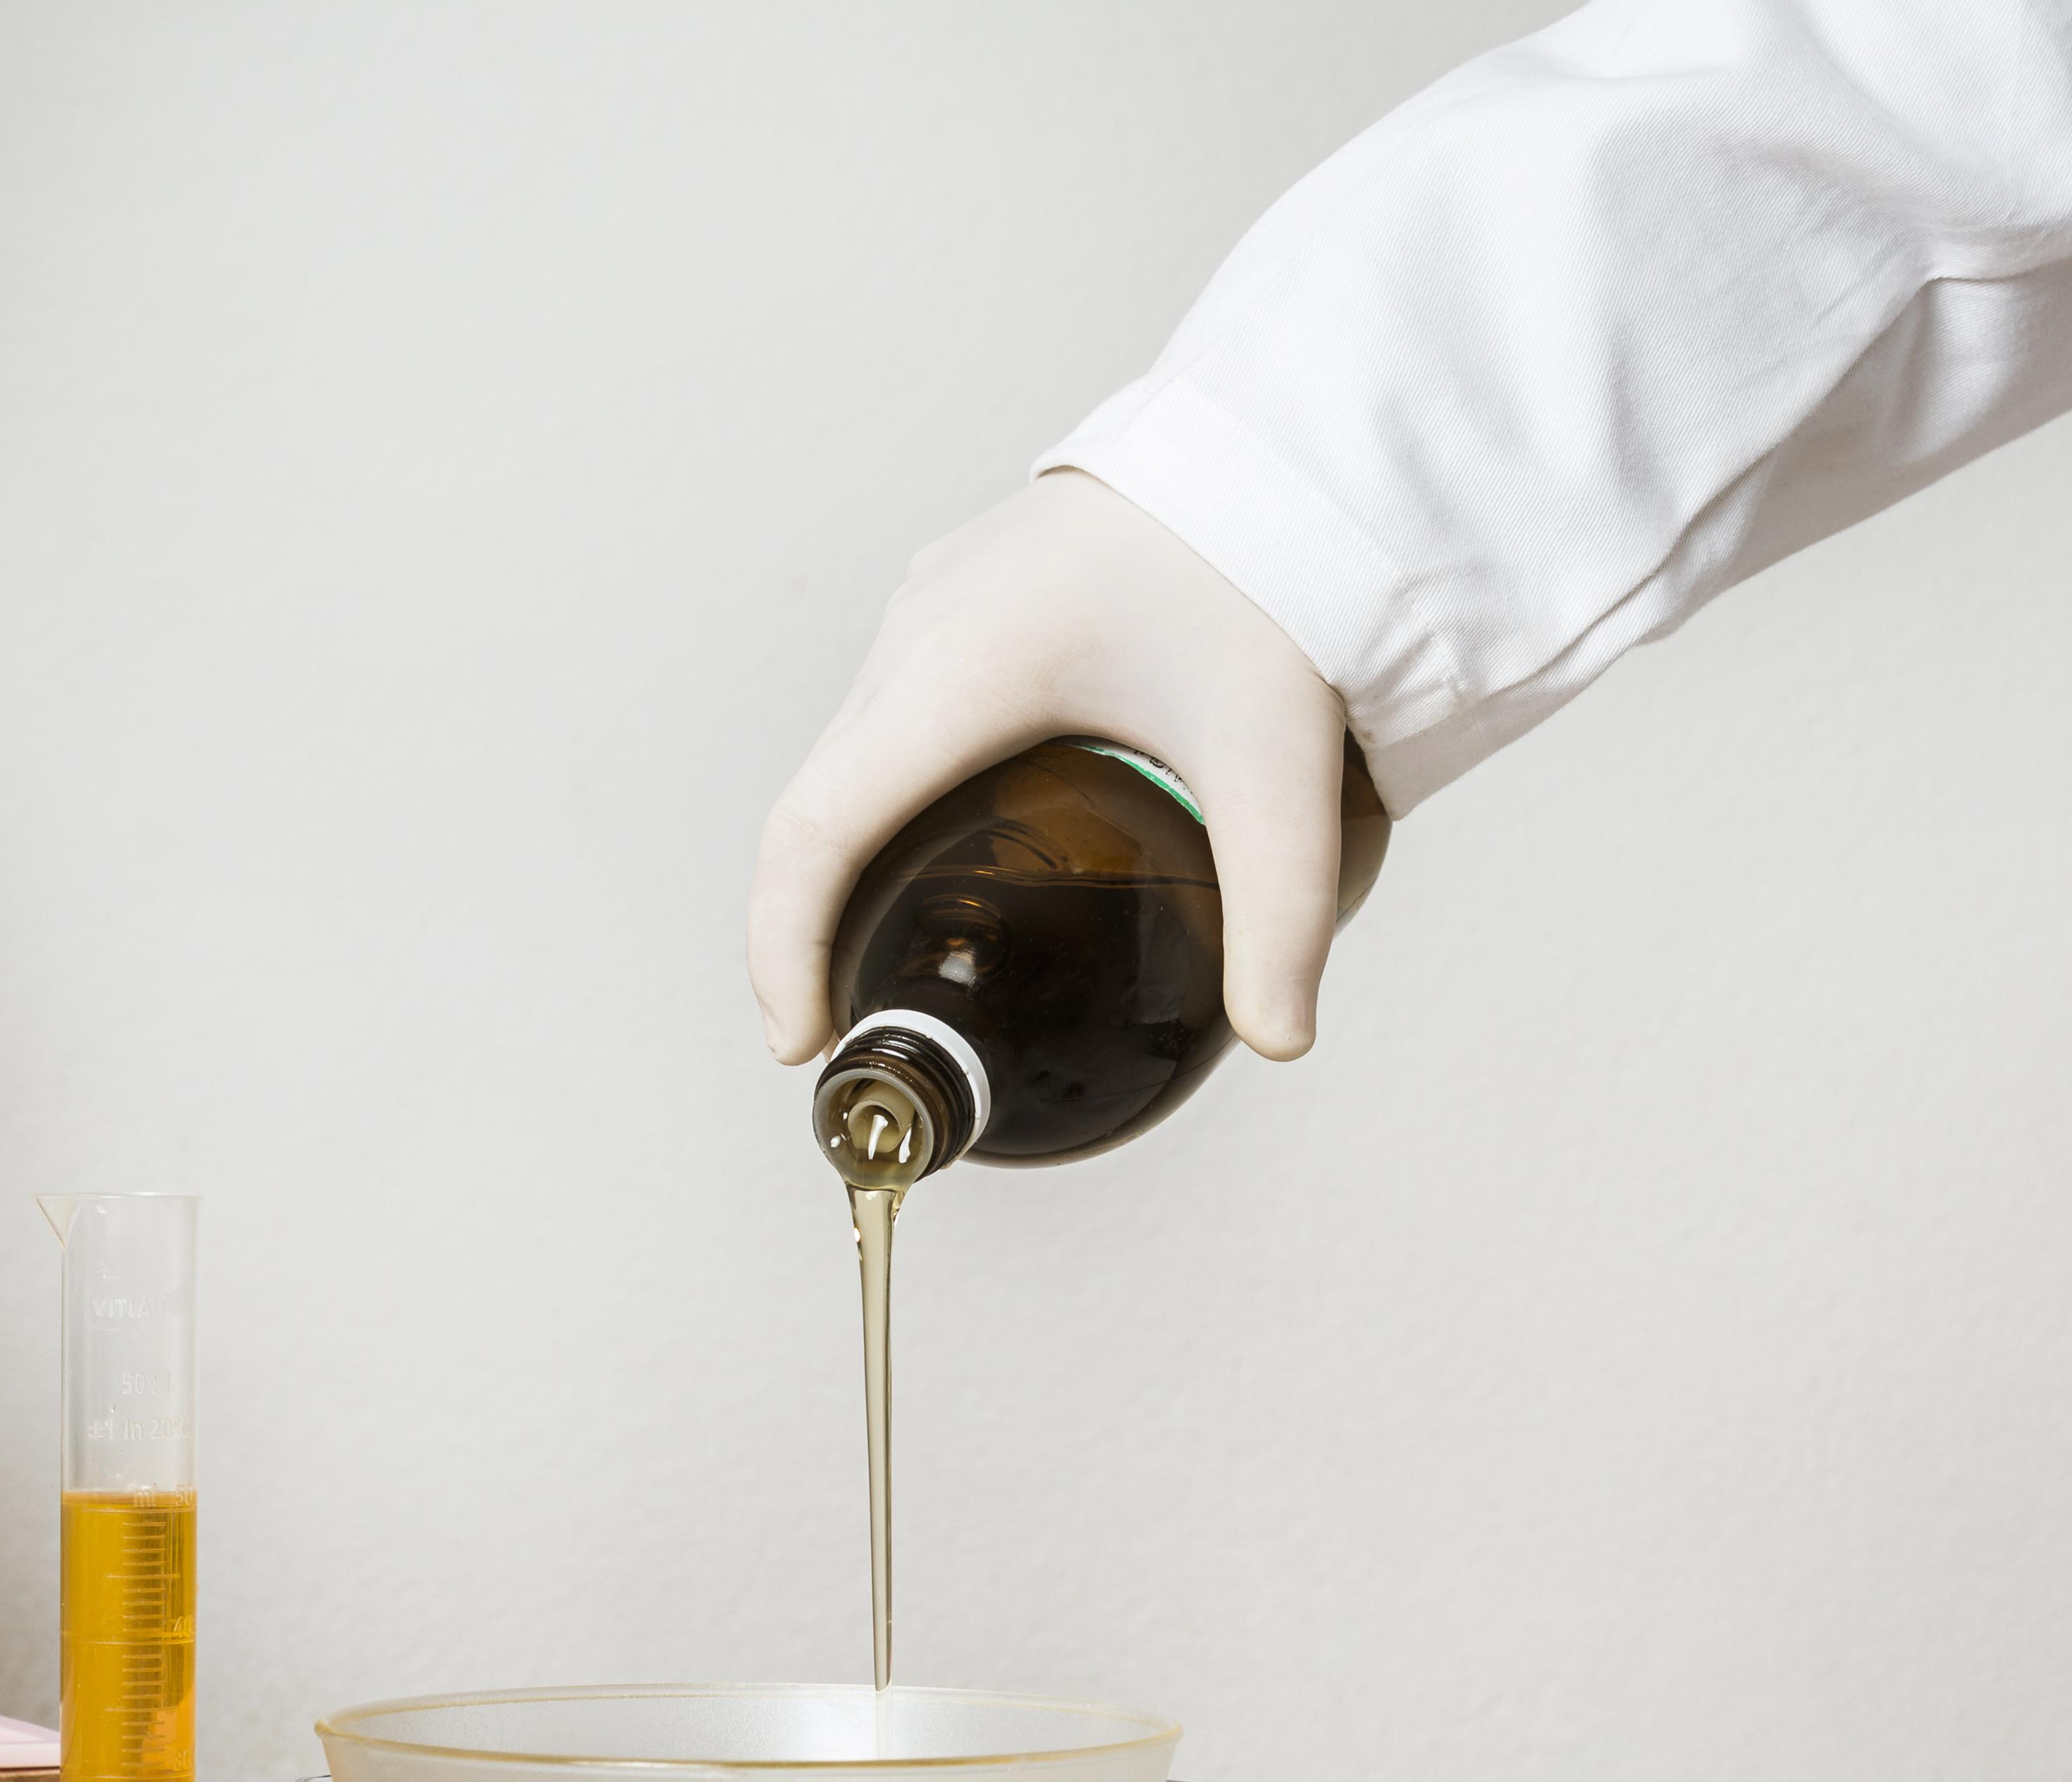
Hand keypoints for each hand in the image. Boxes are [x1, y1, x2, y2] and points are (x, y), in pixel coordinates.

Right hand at [750, 469, 1355, 1063]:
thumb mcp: (1276, 757)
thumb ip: (1281, 910)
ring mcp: (936, 609)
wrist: (1287, 449)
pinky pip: (895, 720)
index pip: (816, 832)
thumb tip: (1281, 1040)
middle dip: (810, 927)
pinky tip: (953, 860)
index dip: (783, 949)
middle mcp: (920, 634)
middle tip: (853, 1028)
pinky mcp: (972, 602)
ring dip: (849, 864)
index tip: (801, 1042)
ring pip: (855, 760)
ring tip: (895, 960)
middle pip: (820, 803)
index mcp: (959, 671)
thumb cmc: (1268, 570)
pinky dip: (892, 805)